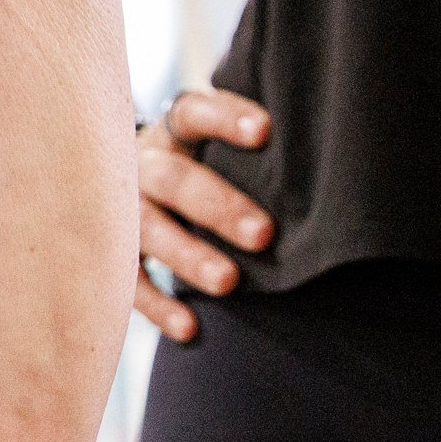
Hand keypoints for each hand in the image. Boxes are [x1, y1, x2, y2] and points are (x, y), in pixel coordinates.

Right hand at [131, 89, 270, 342]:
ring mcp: (123, 210)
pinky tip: (191, 328)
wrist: (123, 182)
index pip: (195, 113)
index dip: (226, 120)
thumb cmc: (200, 164)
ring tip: (228, 283)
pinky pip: (130, 280)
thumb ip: (253, 147)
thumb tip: (328, 151)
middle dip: (218, 206)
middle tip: (264, 235)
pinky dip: (158, 306)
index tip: (265, 132)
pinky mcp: (112, 253)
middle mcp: (142, 165)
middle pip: (173, 179)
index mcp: (173, 131)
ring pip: (148, 230)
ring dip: (187, 255)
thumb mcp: (213, 142)